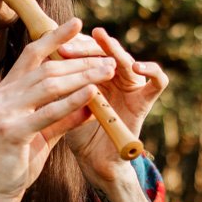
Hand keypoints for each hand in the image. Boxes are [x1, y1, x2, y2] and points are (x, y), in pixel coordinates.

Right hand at [0, 18, 115, 201]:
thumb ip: (62, 115)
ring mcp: (3, 113)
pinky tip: (91, 95)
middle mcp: (0, 96)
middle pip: (45, 69)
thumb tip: (90, 99)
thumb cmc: (18, 160)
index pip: (31, 55)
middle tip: (108, 59)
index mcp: (5, 91)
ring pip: (48, 86)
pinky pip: (47, 113)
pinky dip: (72, 102)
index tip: (78, 23)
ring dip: (81, 77)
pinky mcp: (11, 132)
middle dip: (80, 62)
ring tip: (106, 72)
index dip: (54, 38)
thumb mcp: (43, 132)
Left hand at [63, 28, 168, 187]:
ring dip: (115, 49)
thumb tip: (43, 56)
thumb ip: (61, 82)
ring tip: (104, 41)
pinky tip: (137, 67)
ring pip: (127, 60)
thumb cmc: (78, 132)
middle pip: (105, 52)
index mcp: (96, 75)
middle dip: (86, 47)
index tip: (54, 48)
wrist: (94, 161)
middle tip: (69, 48)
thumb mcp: (66, 102)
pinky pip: (158, 82)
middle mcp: (115, 78)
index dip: (72, 46)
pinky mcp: (145, 101)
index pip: (88, 50)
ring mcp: (131, 88)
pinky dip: (152, 70)